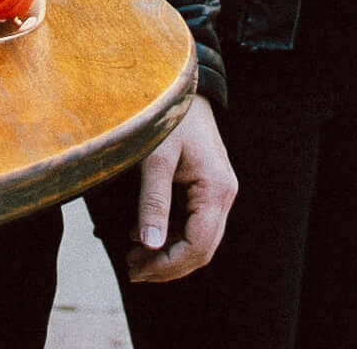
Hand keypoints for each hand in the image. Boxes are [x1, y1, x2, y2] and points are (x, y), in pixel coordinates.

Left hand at [125, 94, 234, 284]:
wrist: (183, 86)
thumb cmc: (168, 117)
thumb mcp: (155, 158)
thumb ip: (152, 202)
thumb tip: (149, 246)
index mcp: (216, 188)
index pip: (198, 245)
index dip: (167, 265)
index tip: (135, 269)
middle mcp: (224, 194)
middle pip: (202, 249)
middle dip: (167, 266)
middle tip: (131, 269)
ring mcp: (218, 192)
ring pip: (199, 240)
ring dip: (168, 254)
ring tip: (132, 257)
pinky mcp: (207, 188)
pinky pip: (192, 224)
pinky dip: (169, 236)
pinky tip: (141, 236)